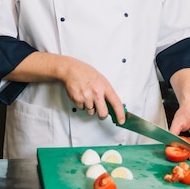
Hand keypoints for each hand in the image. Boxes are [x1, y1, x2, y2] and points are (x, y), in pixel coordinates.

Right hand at [4, 52, 125, 122]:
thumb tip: (113, 106)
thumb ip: (104, 90)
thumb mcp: (96, 78)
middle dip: (101, 113)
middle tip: (97, 108)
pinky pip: (82, 108)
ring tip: (84, 95)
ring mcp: (87, 95)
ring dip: (89, 107)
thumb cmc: (82, 72)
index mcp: (104, 84)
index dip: (120, 113)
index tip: (123, 121)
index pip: (116, 102)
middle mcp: (97, 90)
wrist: (66, 67)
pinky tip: (77, 94)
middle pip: (103, 113)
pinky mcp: (77, 98)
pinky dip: (80, 104)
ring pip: (92, 112)